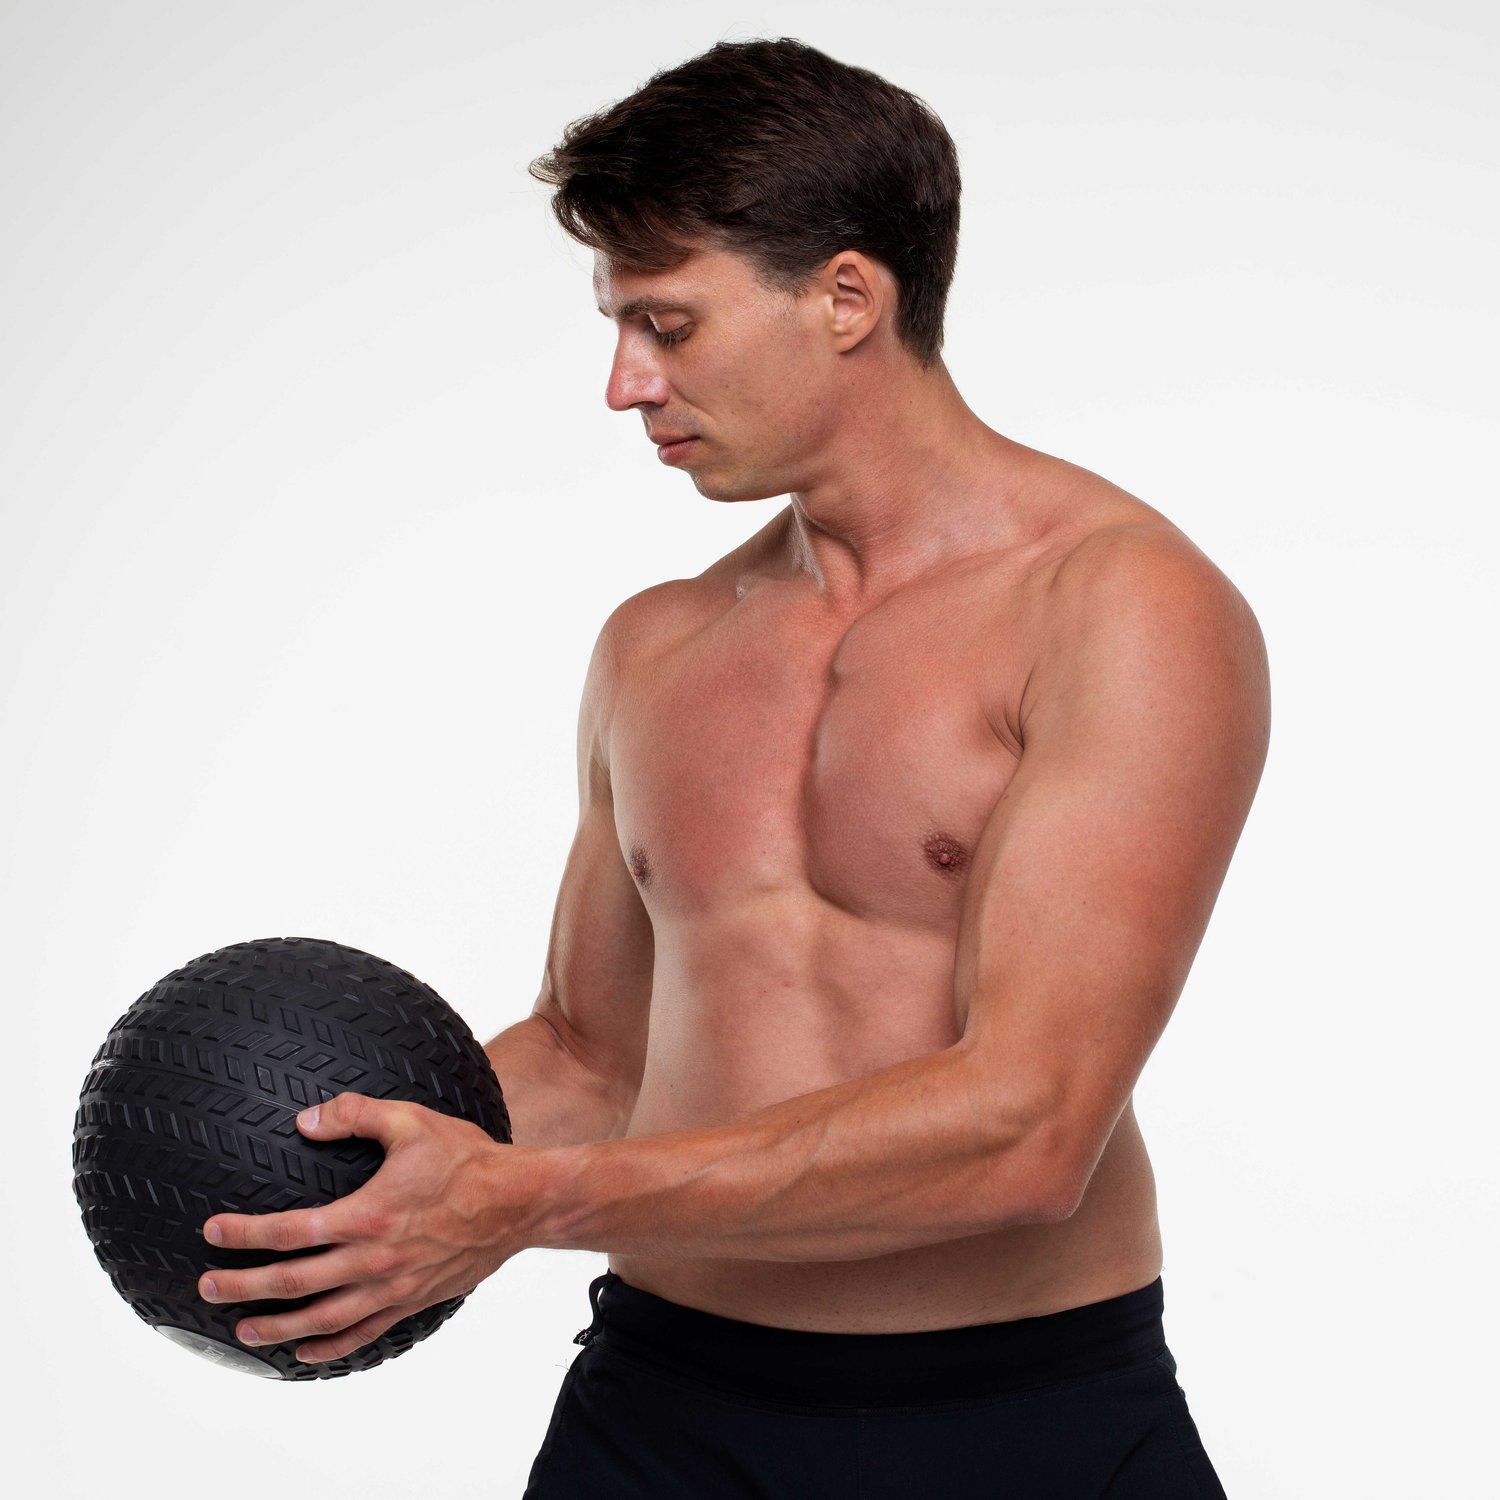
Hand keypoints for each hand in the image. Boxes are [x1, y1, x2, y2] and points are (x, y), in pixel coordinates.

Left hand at [198, 1093, 534, 1364]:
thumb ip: (356, 1114)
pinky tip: (306, 1351)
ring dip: (277, 1325)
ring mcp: (393, 1286)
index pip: (291, 1231)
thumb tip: (306, 1119)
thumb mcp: (411, 1121)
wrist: (521, 1201)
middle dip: (244, 1286)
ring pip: (322, 1318)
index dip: (246, 1233)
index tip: (214, 1232)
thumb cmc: (468, 1158)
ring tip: (244, 1328)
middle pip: (294, 1283)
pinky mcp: (413, 1300)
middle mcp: (374, 1259)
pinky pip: (364, 1333)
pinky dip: (330, 1347)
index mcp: (368, 1214)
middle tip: (209, 1286)